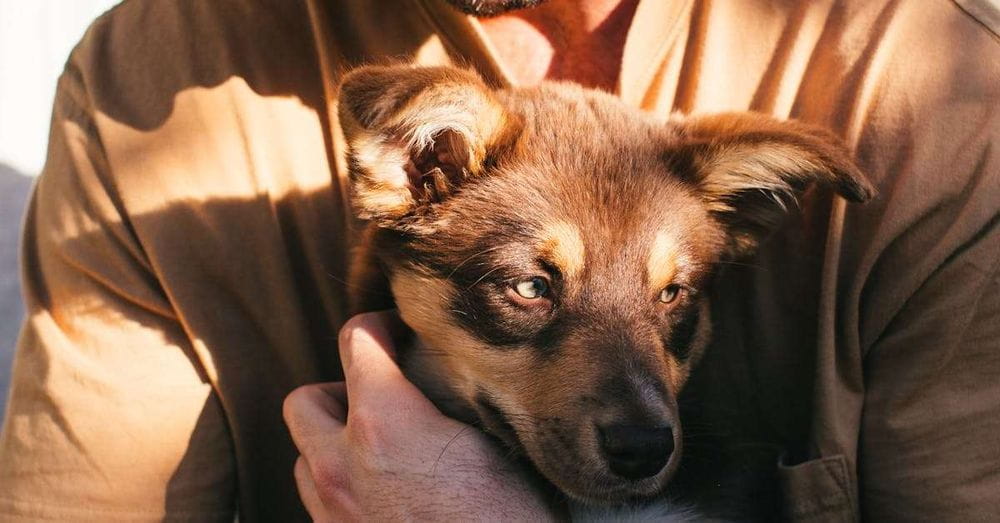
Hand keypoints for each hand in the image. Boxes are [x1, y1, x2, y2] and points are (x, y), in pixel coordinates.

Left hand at [283, 311, 553, 520]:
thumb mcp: (500, 447)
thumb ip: (459, 402)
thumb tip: (453, 372)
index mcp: (385, 424)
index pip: (356, 339)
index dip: (379, 326)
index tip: (400, 335)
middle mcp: (342, 465)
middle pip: (305, 400)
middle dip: (338, 392)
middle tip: (383, 400)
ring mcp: (332, 514)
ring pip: (304, 456)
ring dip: (332, 444)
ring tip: (380, 452)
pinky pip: (317, 504)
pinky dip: (339, 489)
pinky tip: (384, 496)